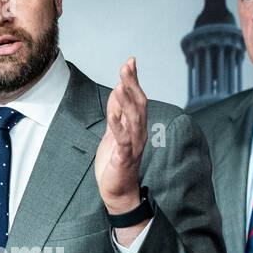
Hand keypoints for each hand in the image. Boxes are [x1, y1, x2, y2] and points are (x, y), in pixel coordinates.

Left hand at [95, 57, 147, 244]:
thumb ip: (117, 113)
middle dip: (133, 85)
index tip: (130, 61)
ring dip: (127, 102)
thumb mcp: (114, 132)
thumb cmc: (116, 162)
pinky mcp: (124, 158)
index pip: (137, 98)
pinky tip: (113, 115)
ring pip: (134, 120)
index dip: (134, 80)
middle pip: (139, 105)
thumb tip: (118, 90)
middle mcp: (138, 133)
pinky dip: (118, 127)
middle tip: (127, 66)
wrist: (117, 192)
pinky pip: (123, 140)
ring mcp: (133, 145)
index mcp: (136, 126)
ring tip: (120, 85)